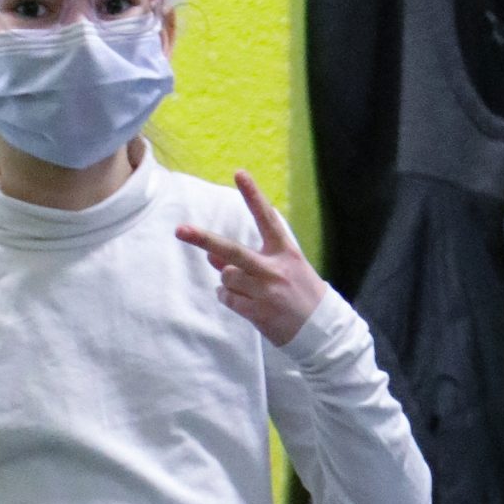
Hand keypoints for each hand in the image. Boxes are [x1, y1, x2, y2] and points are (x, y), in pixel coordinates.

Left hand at [177, 171, 327, 344]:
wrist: (323, 330)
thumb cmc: (301, 294)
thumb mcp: (283, 269)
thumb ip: (248, 259)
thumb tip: (211, 256)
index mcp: (286, 252)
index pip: (267, 218)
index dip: (253, 195)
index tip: (239, 173)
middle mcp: (275, 269)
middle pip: (233, 251)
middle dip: (204, 240)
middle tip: (180, 230)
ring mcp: (266, 291)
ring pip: (226, 277)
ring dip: (228, 281)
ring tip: (247, 289)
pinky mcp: (259, 312)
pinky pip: (227, 298)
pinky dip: (229, 298)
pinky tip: (245, 302)